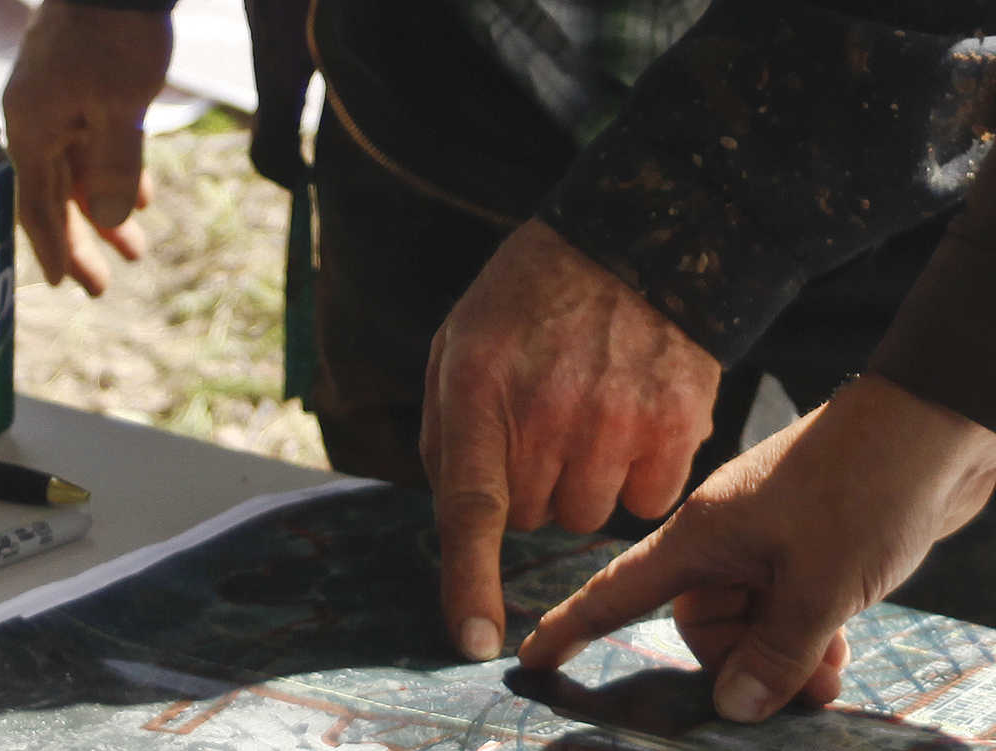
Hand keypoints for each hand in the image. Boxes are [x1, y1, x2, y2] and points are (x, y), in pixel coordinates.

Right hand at [2, 0, 171, 294]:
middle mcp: (41, 122)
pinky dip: (119, 176)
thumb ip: (114, 170)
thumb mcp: (121, 112)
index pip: (40, 204)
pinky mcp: (90, 96)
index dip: (53, 248)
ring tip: (135, 253)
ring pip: (83, 177)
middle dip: (81, 244)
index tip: (63, 286)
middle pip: (58, 198)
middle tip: (101, 290)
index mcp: (35, 128)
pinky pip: (100, 149)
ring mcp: (64, 107)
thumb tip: (108, 222)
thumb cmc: (118, 42)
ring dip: (107, 215)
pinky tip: (141, 201)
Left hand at [420, 219, 720, 660]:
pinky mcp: (675, 425)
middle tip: (545, 422)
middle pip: (536, 517)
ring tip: (590, 417)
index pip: (473, 509)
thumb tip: (460, 521)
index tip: (472, 641)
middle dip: (532, 485)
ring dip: (583, 484)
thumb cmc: (531, 300)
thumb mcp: (458, 345)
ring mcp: (619, 420)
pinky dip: (635, 477)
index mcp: (482, 388)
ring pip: (589, 516)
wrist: (631, 243)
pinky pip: (645, 501)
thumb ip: (448, 435)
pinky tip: (631, 423)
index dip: (469, 583)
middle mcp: (551, 411)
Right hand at [518, 374, 995, 721]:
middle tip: (804, 684)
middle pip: (700, 624)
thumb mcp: (820, 584)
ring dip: (784, 654)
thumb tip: (736, 706)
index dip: (571, 625)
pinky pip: (782, 608)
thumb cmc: (865, 488)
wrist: (932, 431)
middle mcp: (723, 539)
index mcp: (703, 534)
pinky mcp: (803, 546)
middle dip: (744, 663)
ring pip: (749, 622)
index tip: (533, 656)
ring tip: (831, 667)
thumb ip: (775, 653)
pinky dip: (804, 635)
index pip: (618, 588)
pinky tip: (839, 645)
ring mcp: (764, 542)